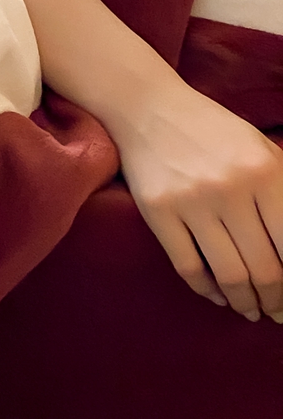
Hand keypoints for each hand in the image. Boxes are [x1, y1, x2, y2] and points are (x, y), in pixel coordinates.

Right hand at [110, 77, 282, 322]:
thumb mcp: (264, 151)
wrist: (148, 107)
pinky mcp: (157, 210)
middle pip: (265, 268)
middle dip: (276, 301)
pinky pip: (187, 266)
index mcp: (266, 173)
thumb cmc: (214, 131)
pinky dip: (206, 289)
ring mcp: (190, 201)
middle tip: (277, 312)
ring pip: (229, 274)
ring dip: (244, 301)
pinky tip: (215, 294)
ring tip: (250, 309)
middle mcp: (231, 188)